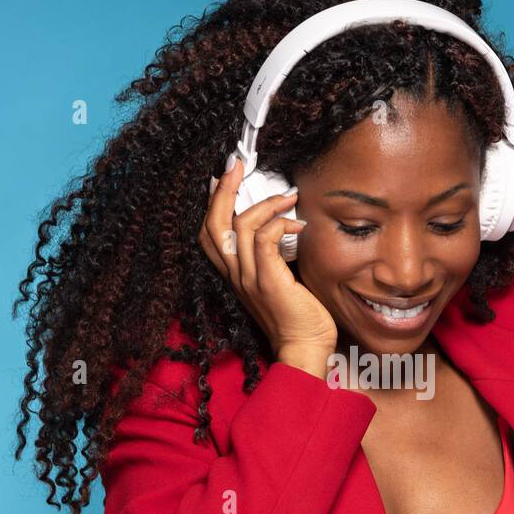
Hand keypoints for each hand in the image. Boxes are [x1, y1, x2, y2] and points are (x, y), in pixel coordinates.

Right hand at [199, 158, 337, 362]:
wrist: (304, 348)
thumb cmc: (298, 315)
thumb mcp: (279, 279)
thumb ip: (272, 255)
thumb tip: (281, 224)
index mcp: (235, 274)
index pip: (210, 233)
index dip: (213, 203)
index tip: (225, 178)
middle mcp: (235, 275)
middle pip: (213, 224)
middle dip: (223, 189)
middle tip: (236, 165)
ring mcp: (248, 278)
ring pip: (238, 226)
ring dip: (264, 203)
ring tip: (287, 197)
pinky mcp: (267, 281)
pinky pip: (263, 239)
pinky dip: (278, 223)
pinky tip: (296, 224)